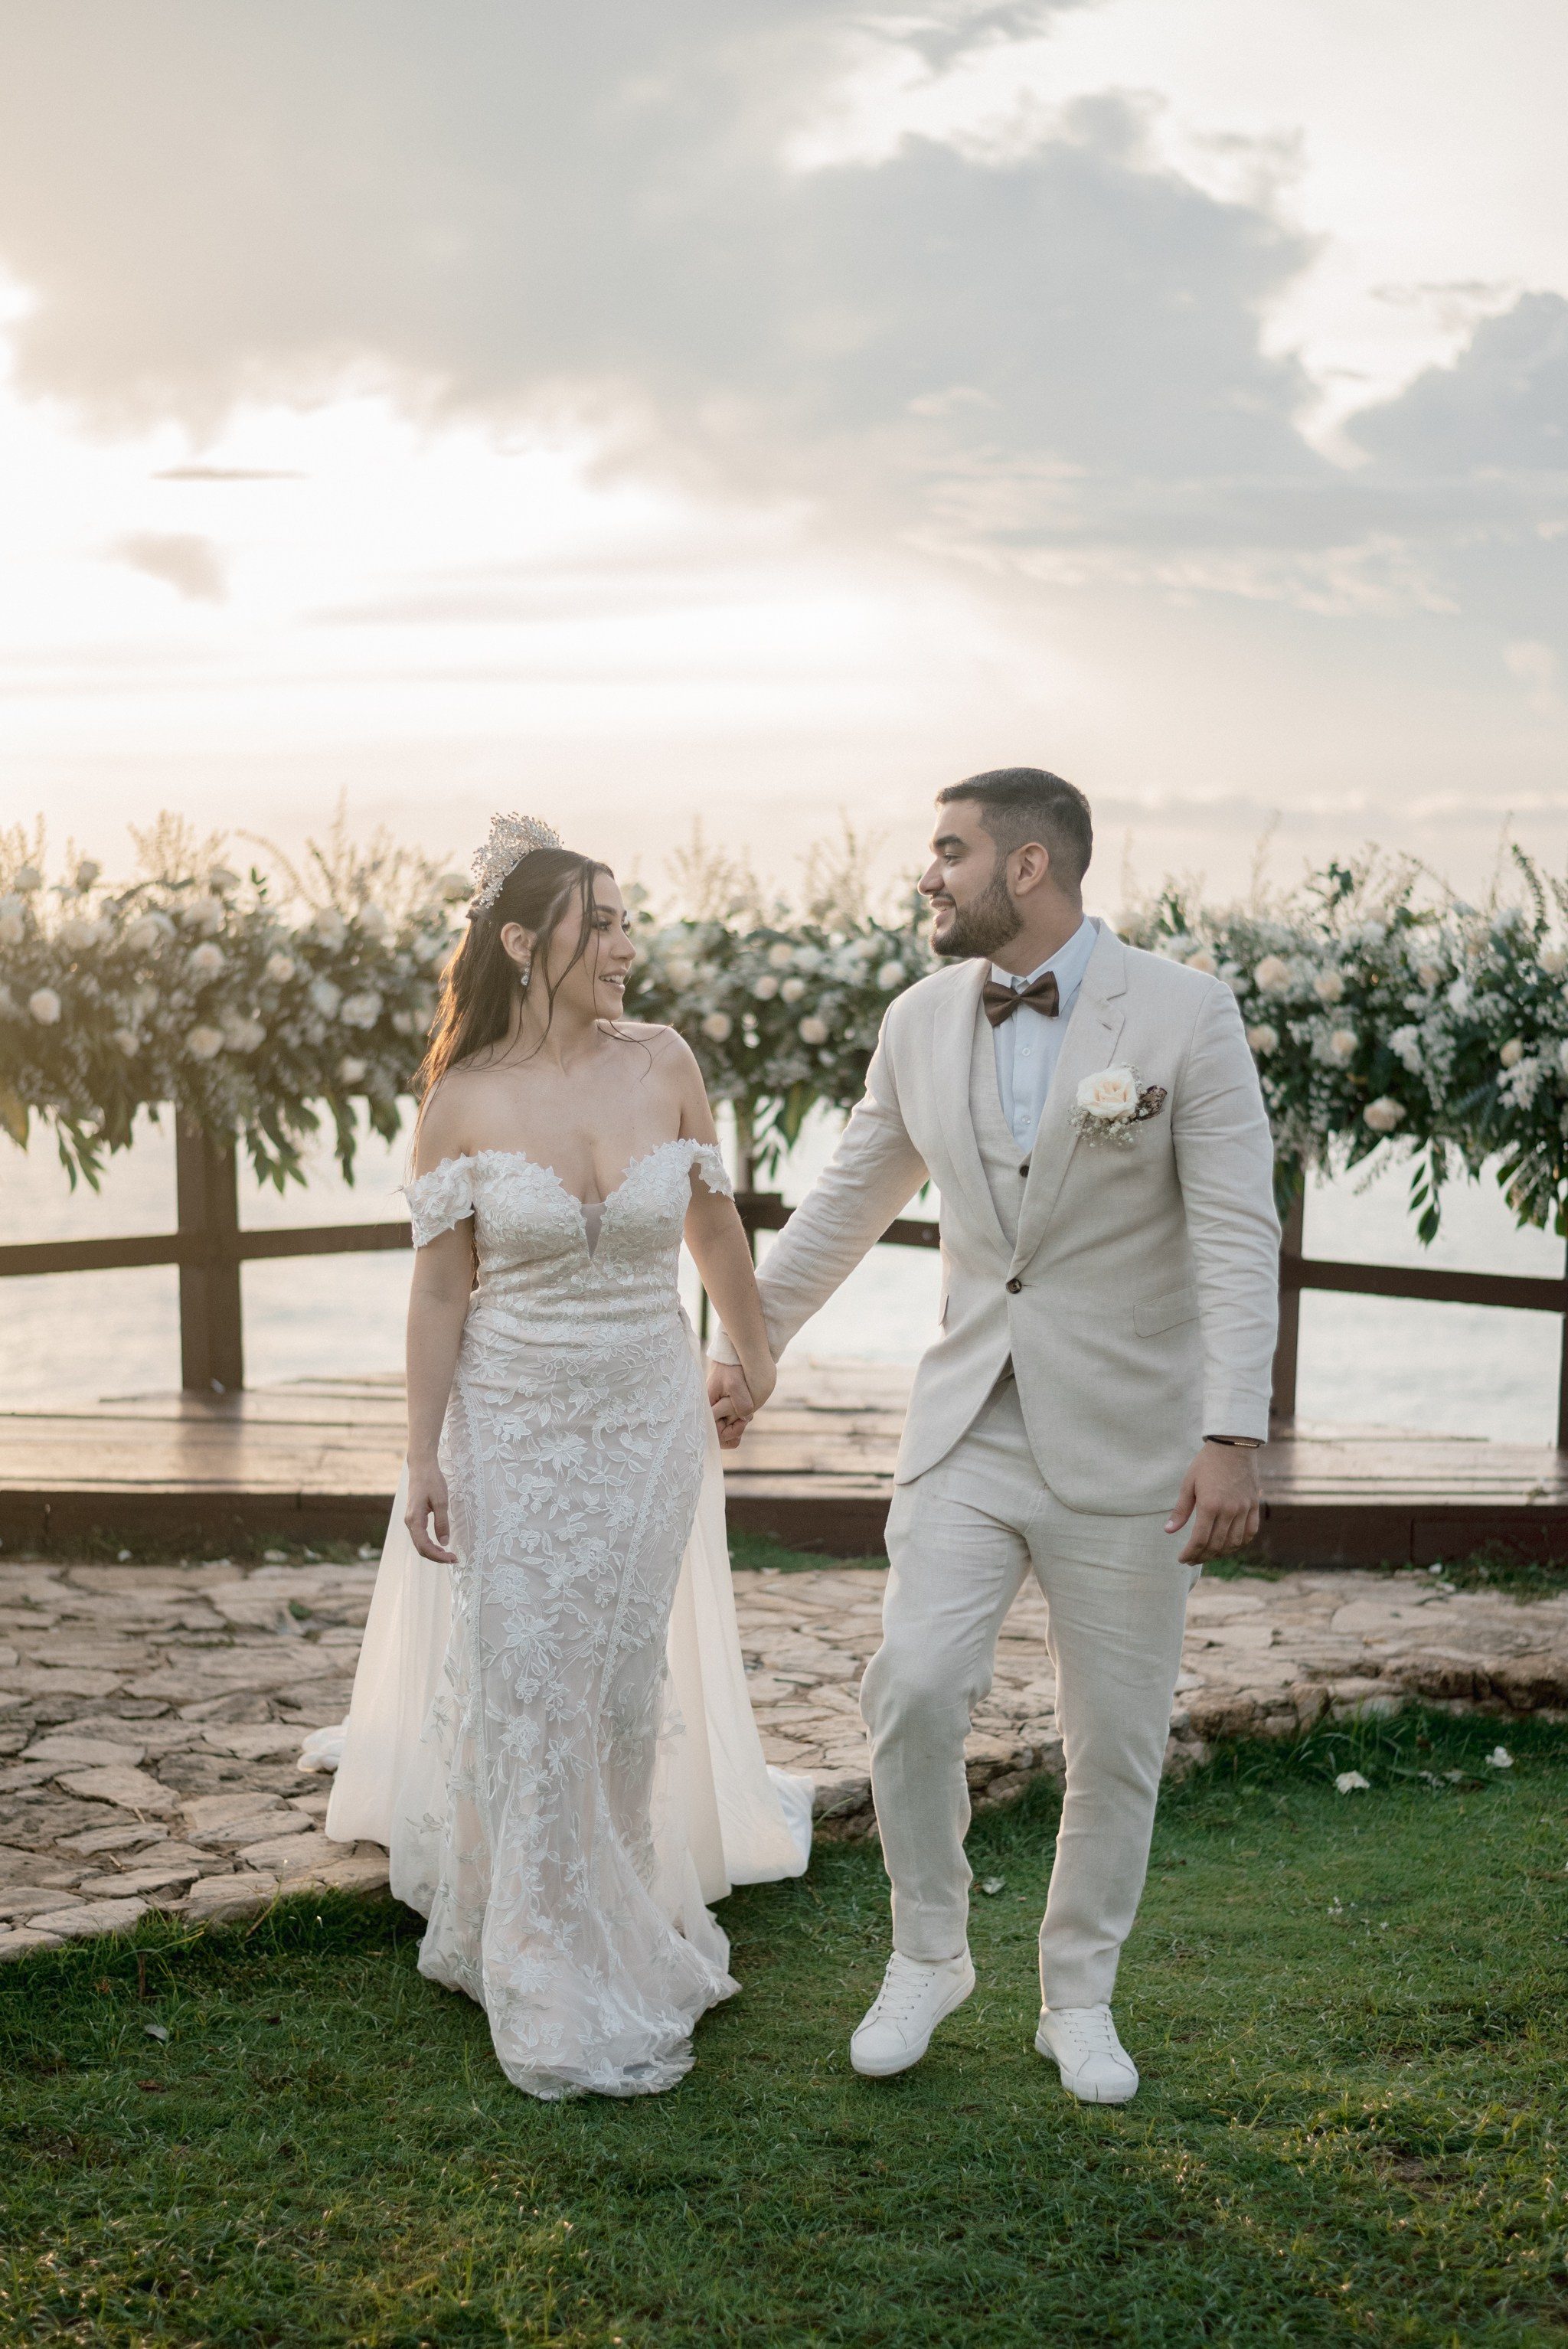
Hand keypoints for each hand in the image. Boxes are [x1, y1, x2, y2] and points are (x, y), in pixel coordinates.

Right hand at [405, 1458, 456, 1562]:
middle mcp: (410, 1522)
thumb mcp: (441, 1501)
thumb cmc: (431, 1481)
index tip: (452, 1558)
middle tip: (453, 1559)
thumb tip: (445, 1542)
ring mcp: (411, 1520)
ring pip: (420, 1543)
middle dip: (436, 1556)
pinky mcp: (414, 1517)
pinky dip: (430, 1544)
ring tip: (449, 1555)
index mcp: (415, 1519)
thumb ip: (442, 1522)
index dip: (437, 1555)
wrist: (421, 1467)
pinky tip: (440, 1545)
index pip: (424, 1545)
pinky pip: (420, 1536)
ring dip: (433, 1552)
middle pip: (421, 1548)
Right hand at [707, 1360, 756, 1451]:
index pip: (715, 1435)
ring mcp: (716, 1409)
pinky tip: (747, 1408)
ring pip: (726, 1428)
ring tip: (748, 1411)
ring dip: (738, 1424)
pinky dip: (740, 1418)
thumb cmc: (731, 1367)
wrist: (733, 1354)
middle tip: (746, 1417)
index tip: (742, 1421)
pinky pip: (730, 1420)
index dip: (730, 1433)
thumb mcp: (736, 1384)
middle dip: (735, 1430)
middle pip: (720, 1435)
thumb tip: (744, 1418)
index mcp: (708, 1409)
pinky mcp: (723, 1406)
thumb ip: (740, 1404)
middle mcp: (709, 1412)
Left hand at [1165, 1442, 1260, 1565]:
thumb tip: (1169, 1531)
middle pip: (1216, 1545)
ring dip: (1220, 1553)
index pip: (1200, 1540)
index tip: (1182, 1559)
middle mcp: (1229, 1510)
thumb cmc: (1207, 1463)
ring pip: (1234, 1542)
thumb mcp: (1188, 1484)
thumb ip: (1181, 1510)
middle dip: (1202, 1556)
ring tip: (1208, 1555)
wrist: (1233, 1445)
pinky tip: (1229, 1546)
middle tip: (1192, 1560)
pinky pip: (1250, 1532)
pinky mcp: (1254, 1506)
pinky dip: (1240, 1543)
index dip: (1190, 1553)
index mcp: (1210, 1505)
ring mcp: (1244, 1509)